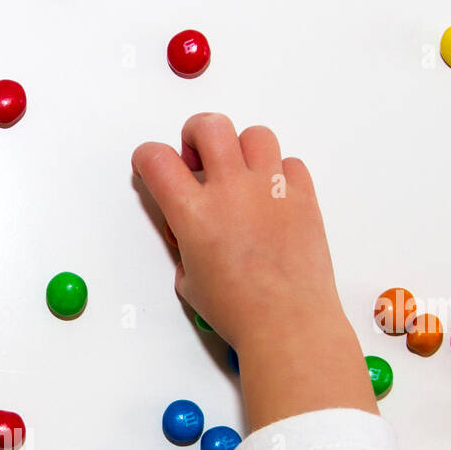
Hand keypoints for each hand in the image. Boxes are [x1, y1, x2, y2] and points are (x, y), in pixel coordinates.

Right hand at [133, 114, 378, 429]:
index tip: (151, 165)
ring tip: (240, 176)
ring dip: (241, 149)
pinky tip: (271, 198)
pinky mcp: (303, 196)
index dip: (147, 158)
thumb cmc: (239, 311)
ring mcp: (270, 189)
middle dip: (195, 135)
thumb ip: (184, 245)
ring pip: (254, 135)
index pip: (157, 160)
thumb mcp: (190, 282)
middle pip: (208, 126)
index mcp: (194, 214)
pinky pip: (289, 163)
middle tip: (197, 159)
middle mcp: (231, 191)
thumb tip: (190, 232)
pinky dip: (277, 173)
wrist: (288, 323)